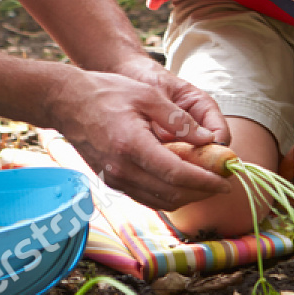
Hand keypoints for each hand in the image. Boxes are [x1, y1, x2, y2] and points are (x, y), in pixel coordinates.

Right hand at [46, 66, 230, 211]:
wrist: (67, 103)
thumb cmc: (107, 92)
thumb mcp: (147, 95)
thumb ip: (179, 119)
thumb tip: (208, 139)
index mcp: (132, 146)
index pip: (177, 175)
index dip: (206, 182)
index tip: (226, 182)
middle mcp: (122, 170)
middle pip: (172, 194)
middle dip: (202, 192)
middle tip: (223, 183)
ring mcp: (115, 179)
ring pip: (160, 201)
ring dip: (187, 197)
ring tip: (207, 183)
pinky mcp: (112, 181)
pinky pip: (147, 197)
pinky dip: (169, 194)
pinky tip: (183, 181)